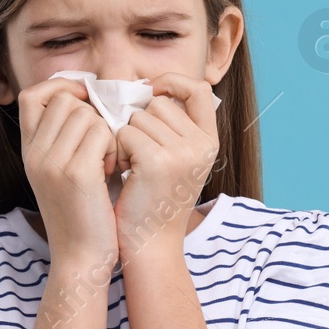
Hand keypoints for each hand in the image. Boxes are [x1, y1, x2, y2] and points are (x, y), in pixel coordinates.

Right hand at [17, 77, 118, 264]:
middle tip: (102, 145)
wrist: (81, 259)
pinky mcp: (76, 174)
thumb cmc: (82, 214)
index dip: (60, 88)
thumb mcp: (61, 173)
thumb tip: (87, 99)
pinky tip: (115, 170)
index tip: (84, 101)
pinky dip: (115, 147)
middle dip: (92, 114)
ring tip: (109, 161)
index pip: (32, 96)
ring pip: (87, 114)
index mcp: (28, 152)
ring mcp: (52, 163)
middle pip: (65, 100)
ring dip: (106, 132)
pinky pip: (102, 133)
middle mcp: (34, 154)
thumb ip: (65, 138)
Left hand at [111, 72, 219, 258]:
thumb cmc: (154, 201)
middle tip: (139, 157)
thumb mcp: (177, 160)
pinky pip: (125, 133)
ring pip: (138, 118)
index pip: (199, 89)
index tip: (152, 94)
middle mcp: (202, 146)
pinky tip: (125, 174)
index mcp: (211, 142)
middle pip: (159, 104)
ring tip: (133, 169)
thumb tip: (149, 87)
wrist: (150, 245)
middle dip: (140, 124)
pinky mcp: (157, 161)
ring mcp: (182, 153)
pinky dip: (118, 152)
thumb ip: (174, 127)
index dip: (173, 83)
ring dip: (126, 140)